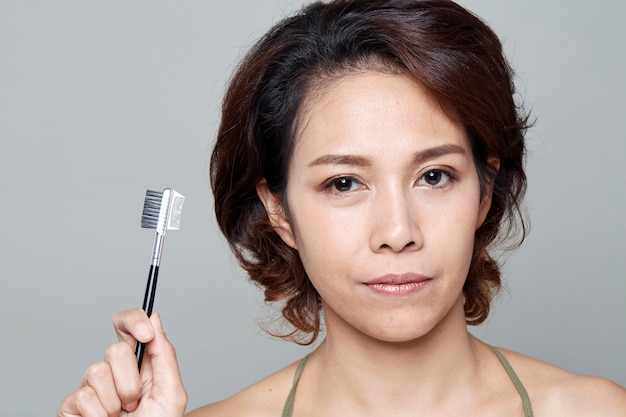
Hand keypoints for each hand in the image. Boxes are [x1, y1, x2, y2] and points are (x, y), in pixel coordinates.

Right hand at [57, 309, 187, 416]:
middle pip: (114, 348)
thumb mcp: (171, 392)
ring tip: (122, 416)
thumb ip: (164, 354)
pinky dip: (100, 415)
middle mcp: (112, 371)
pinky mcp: (71, 405)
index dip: (133, 320)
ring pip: (97, 371)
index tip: (145, 332)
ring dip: (116, 401)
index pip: (127, 326)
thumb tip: (154, 318)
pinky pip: (84, 396)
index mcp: (138, 363)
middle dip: (130, 379)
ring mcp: (90, 387)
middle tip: (136, 402)